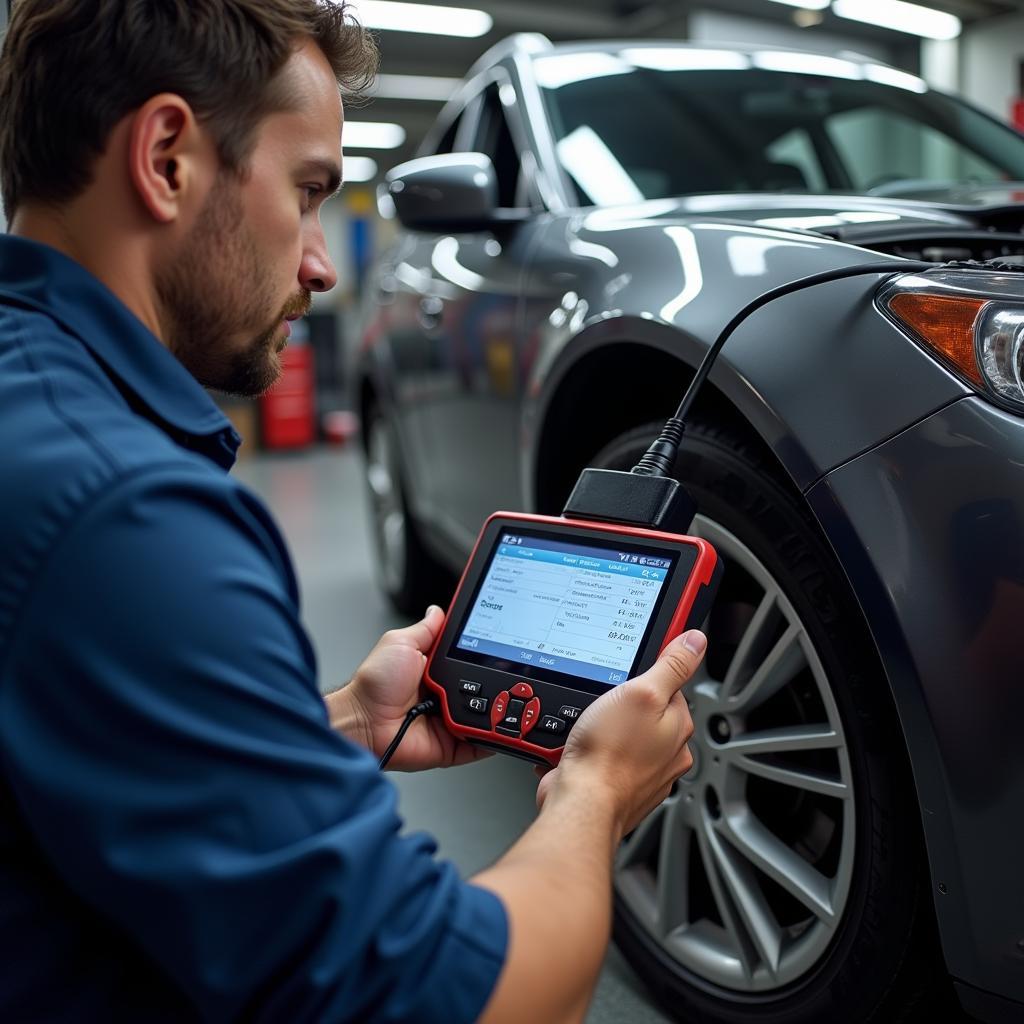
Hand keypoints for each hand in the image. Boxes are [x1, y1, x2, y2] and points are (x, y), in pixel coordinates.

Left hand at [331, 606, 490, 770]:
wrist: (364, 722)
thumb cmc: (374, 685)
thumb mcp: (400, 643)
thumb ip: (424, 629)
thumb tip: (438, 611)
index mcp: (436, 670)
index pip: (471, 659)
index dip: (487, 655)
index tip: (503, 650)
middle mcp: (445, 695)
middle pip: (484, 688)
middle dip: (497, 682)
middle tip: (509, 675)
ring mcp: (450, 721)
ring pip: (486, 716)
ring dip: (497, 710)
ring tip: (506, 701)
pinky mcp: (451, 745)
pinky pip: (478, 744)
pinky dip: (492, 739)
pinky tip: (502, 729)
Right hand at [535, 630, 704, 837]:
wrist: (582, 804)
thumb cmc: (609, 755)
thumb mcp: (641, 692)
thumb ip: (671, 666)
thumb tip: (695, 641)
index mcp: (678, 726)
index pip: (671, 685)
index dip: (649, 673)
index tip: (633, 669)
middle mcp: (668, 752)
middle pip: (646, 710)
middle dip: (622, 704)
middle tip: (603, 703)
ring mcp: (644, 772)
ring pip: (625, 734)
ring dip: (606, 728)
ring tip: (590, 727)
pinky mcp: (619, 785)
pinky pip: (607, 757)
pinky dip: (594, 750)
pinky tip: (582, 748)